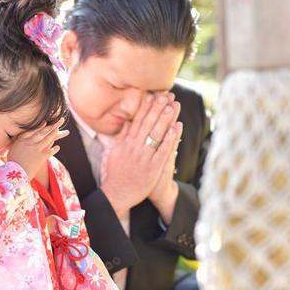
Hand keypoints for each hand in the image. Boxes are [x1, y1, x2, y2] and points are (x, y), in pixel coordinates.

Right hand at [7, 118, 68, 181]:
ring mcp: (37, 149)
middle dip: (51, 126)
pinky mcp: (42, 156)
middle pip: (42, 132)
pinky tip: (58, 147)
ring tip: (58, 130)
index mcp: (22, 140)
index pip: (32, 130)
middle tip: (58, 121)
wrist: (15, 173)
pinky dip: (55, 149)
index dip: (39, 126)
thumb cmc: (12, 162)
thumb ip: (18, 142)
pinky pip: (50, 151)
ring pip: (48, 139)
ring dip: (54, 134)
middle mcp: (30, 142)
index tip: (45, 122)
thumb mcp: (12, 148)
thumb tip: (20, 139)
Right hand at [101, 93, 179, 216]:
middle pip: (147, 124)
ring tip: (172, 106)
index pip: (137, 121)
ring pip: (156, 134)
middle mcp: (134, 147)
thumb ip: (121, 137)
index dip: (145, 107)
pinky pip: (162, 151)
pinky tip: (176, 129)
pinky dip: (169, 139)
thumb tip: (127, 122)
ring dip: (165, 119)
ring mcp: (143, 157)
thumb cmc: (114, 174)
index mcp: (125, 143)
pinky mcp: (152, 168)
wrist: (116, 194)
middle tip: (165, 95)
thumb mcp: (113, 152)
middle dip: (157, 108)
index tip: (152, 95)